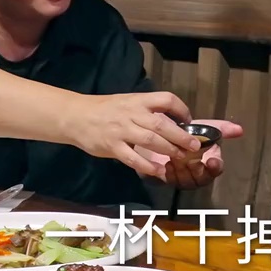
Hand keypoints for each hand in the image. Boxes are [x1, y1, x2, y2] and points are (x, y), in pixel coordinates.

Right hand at [71, 91, 200, 178]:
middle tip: (195, 146)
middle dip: (181, 136)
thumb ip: (145, 110)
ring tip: (181, 157)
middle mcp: (131, 113)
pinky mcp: (112, 146)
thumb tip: (170, 121)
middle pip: (162, 124)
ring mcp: (121, 130)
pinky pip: (133, 158)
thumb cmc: (104, 109)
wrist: (76, 116)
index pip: (166, 99)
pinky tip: (159, 171)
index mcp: (137, 100)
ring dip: (169, 150)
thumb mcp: (126, 102)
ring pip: (151, 140)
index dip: (181, 109)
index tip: (189, 120)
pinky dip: (147, 166)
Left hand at [154, 119, 243, 189]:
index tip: (213, 161)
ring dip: (183, 170)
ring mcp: (184, 178)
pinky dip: (170, 173)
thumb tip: (240, 129)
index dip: (216, 167)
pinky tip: (167, 164)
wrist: (159, 133)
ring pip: (187, 182)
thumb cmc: (185, 132)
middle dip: (196, 169)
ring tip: (176, 158)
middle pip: (201, 178)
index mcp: (209, 161)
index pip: (216, 169)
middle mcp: (198, 172)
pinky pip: (171, 182)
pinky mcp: (169, 180)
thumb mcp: (204, 127)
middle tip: (191, 160)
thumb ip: (222, 129)